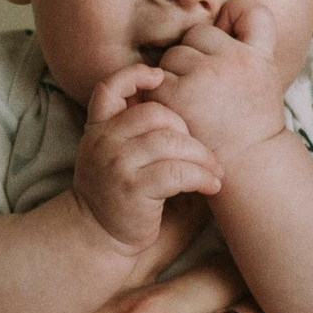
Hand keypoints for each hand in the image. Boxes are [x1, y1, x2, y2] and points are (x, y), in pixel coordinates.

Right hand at [74, 64, 223, 253]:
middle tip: (203, 151)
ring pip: (171, 142)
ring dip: (202, 156)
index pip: (109, 88)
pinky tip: (211, 186)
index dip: (135, 76)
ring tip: (215, 171)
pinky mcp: (134, 189)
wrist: (97, 236)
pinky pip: (177, 172)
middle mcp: (104, 142)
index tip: (161, 77)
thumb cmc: (116, 193)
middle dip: (187, 130)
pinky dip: (201, 177)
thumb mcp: (113, 155)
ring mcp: (117, 164)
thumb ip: (133, 131)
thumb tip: (182, 105)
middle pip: (156, 114)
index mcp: (98, 129)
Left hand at [150, 3, 290, 163]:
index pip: (247, 12)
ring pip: (173, 55)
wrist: (244, 166)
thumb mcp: (266, 73)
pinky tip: (175, 113)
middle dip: (196, 58)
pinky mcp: (176, 95)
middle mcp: (234, 61)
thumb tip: (227, 7)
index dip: (234, 25)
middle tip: (207, 92)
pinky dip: (159, 94)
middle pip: (197, 35)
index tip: (231, 55)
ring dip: (175, 75)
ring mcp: (204, 77)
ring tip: (192, 104)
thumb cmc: (251, 119)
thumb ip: (251, 36)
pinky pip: (156, 78)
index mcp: (258, 55)